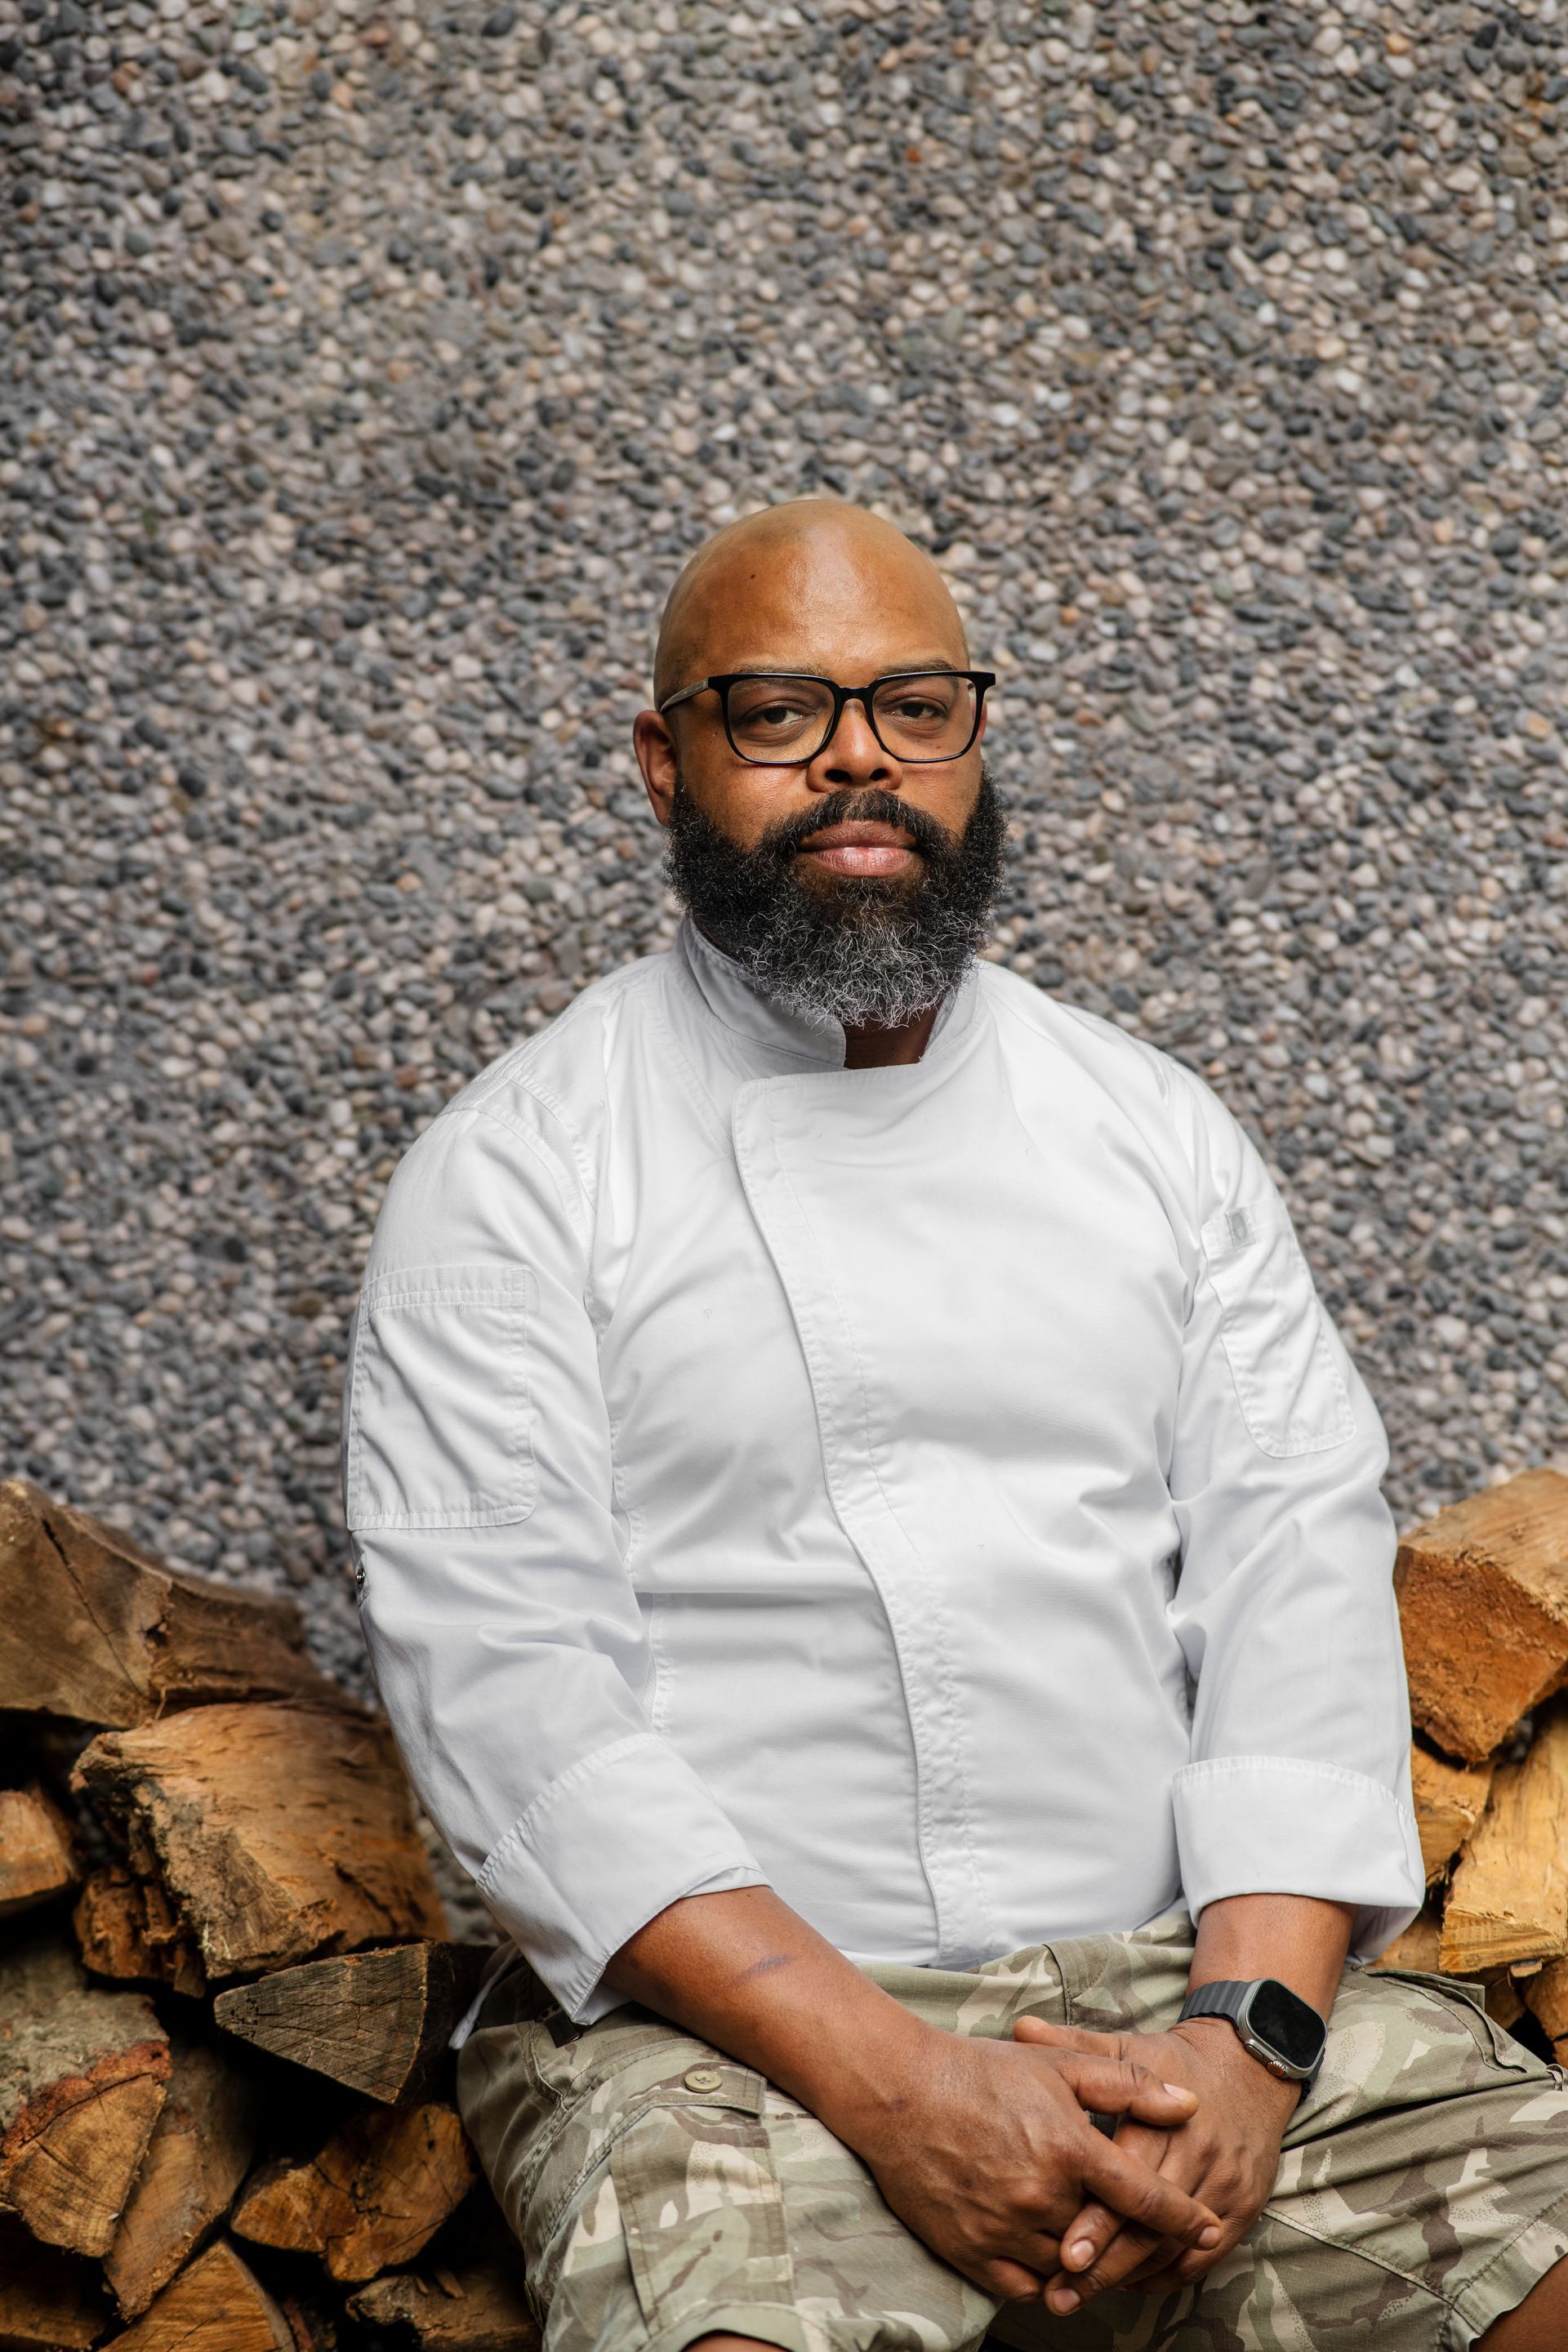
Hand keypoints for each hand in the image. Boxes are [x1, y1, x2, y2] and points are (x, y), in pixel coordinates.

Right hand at [838, 2026, 1221, 2301]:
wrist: (900, 2092)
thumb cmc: (981, 2072)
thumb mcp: (1059, 2067)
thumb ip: (1128, 2086)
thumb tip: (1189, 2105)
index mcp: (1069, 2148)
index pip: (1143, 2197)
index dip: (1183, 2217)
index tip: (1208, 2227)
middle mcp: (1041, 2196)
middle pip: (1105, 2238)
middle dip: (1130, 2241)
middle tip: (1149, 2242)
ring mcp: (1005, 2229)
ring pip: (1068, 2268)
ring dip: (1087, 2263)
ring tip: (1098, 2251)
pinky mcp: (971, 2252)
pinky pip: (1025, 2287)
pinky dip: (1048, 2282)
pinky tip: (1055, 2266)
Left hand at [1012, 2015, 1297, 2314]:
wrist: (1249, 2065)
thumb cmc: (1174, 2060)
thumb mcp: (1127, 2047)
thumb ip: (1073, 2046)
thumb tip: (1021, 2027)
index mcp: (1168, 2116)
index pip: (1132, 2178)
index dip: (1098, 2219)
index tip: (1065, 2253)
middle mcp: (1201, 2153)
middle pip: (1151, 2223)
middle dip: (1105, 2263)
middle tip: (1061, 2292)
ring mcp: (1225, 2184)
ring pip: (1174, 2246)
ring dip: (1128, 2277)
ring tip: (1081, 2296)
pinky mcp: (1243, 2208)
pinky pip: (1204, 2258)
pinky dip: (1165, 2276)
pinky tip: (1129, 2283)